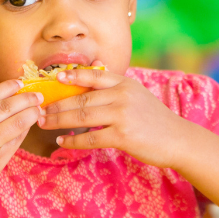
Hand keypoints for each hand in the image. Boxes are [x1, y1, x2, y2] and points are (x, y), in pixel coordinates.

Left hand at [36, 62, 193, 167]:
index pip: (94, 75)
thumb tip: (87, 86)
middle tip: (41, 110)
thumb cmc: (154, 119)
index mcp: (125, 83)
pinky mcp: (122, 135)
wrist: (178, 139)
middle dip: (57, 104)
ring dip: (59, 121)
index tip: (55, 78)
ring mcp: (122, 115)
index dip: (73, 75)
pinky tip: (62, 142)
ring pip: (81, 117)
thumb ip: (115, 90)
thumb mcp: (137, 96)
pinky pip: (90, 137)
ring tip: (44, 124)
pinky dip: (73, 140)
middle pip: (81, 99)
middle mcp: (122, 95)